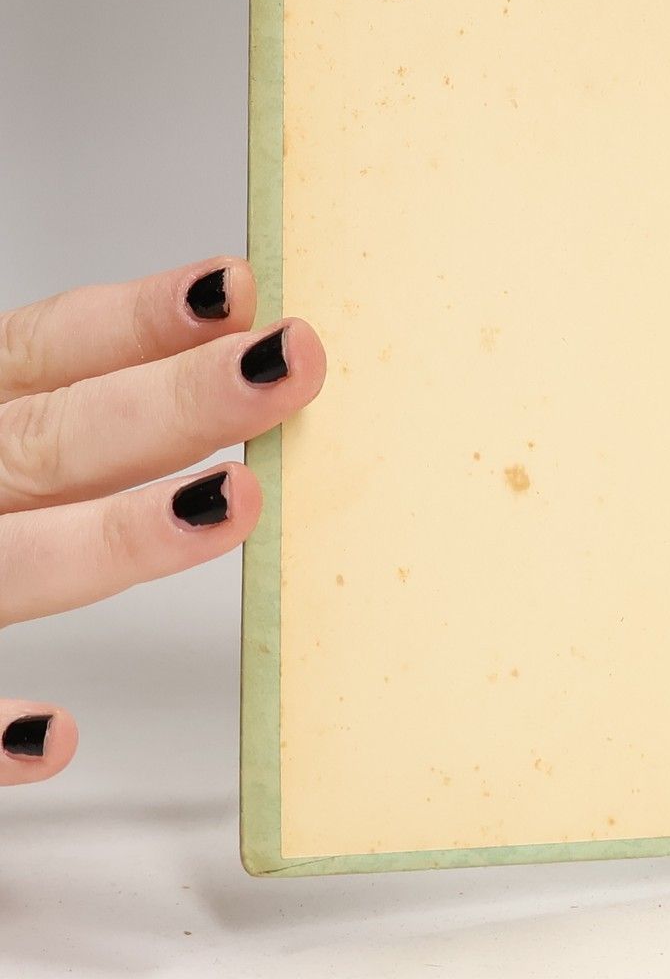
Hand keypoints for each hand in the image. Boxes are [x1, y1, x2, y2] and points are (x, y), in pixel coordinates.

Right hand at [0, 259, 324, 784]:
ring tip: (229, 503)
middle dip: (169, 403)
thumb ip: (41, 394)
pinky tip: (55, 736)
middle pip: (49, 439)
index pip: (44, 348)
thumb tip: (215, 325)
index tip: (238, 288)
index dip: (137, 318)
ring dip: (110, 537)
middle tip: (287, 366)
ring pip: (1, 565)